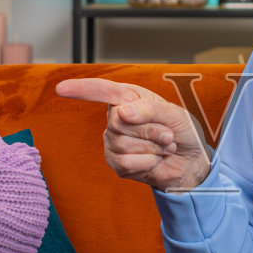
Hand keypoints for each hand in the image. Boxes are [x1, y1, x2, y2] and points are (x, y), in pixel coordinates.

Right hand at [55, 77, 209, 192]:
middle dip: (150, 130)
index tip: (61, 88)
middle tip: (168, 135)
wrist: (191, 162)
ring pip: (122, 144)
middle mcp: (116, 118)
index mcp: (128, 98)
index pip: (101, 90)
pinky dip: (148, 162)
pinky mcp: (116, 164)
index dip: (82, 89)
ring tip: (163, 147)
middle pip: (118, 122)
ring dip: (152, 147)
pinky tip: (155, 160)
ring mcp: (113, 142)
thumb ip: (148, 109)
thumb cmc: (182, 131)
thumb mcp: (173, 113)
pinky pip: (126, 162)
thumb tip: (121, 113)